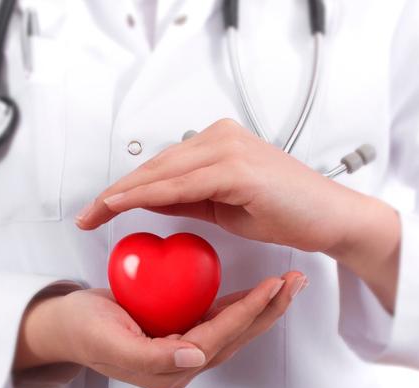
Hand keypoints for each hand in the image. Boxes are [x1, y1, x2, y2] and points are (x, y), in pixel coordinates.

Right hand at [14, 272, 306, 387]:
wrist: (65, 324)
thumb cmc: (83, 329)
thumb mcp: (109, 341)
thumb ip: (151, 357)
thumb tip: (195, 358)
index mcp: (167, 370)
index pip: (217, 339)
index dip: (246, 313)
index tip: (270, 286)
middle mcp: (181, 362)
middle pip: (235, 337)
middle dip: (268, 310)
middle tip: (293, 282)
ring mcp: (181, 346)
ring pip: (232, 328)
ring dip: (261, 307)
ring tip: (286, 284)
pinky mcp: (179, 330)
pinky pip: (217, 318)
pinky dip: (240, 303)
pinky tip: (256, 290)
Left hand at [76, 119, 361, 251]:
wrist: (331, 218)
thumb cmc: (286, 211)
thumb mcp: (222, 205)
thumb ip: (185, 198)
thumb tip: (148, 200)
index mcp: (219, 141)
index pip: (162, 164)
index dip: (127, 186)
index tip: (101, 206)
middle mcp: (221, 137)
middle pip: (156, 165)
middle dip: (117, 191)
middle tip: (87, 213)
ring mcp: (229, 149)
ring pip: (162, 173)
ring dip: (124, 193)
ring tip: (96, 212)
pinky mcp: (237, 168)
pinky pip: (182, 185)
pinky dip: (149, 196)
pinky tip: (125, 205)